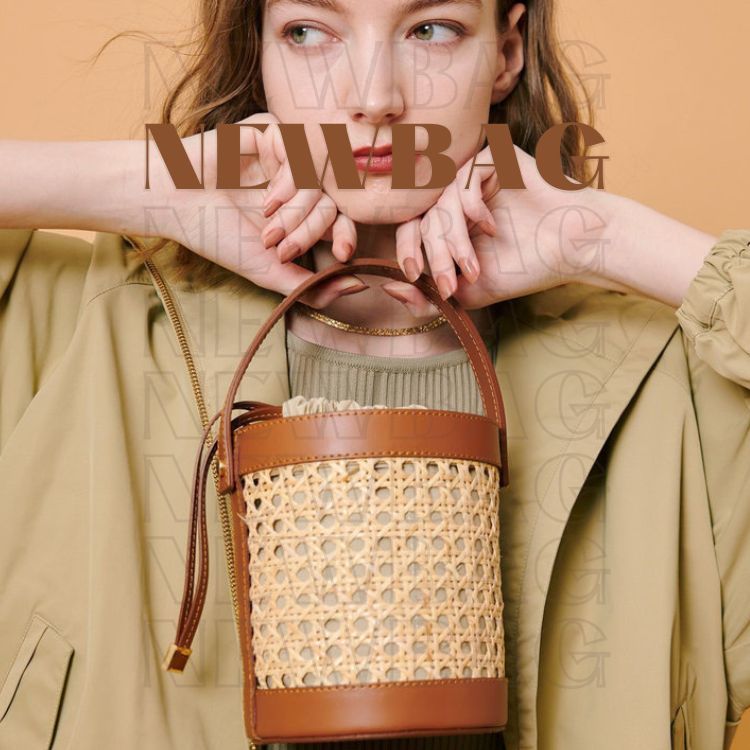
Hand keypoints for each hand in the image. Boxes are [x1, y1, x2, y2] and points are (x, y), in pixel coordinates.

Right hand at [150, 112, 366, 307]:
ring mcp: (286, 156)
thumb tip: (360, 286)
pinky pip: (304, 154)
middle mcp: (296, 183)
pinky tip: (265, 199)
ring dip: (296, 211)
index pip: (341, 220)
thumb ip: (312, 288)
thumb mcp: (270, 272)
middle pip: (332, 203)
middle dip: (308, 231)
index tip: (342, 255)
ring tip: (266, 223)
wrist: (174, 202)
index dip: (346, 237)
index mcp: (298, 212)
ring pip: (320, 181)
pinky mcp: (273, 132)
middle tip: (279, 245)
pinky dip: (290, 183)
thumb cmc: (216, 236)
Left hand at [378, 143, 612, 315]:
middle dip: (434, 255)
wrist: (571, 247)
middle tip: (450, 282)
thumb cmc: (524, 270)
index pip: (411, 230)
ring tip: (474, 267)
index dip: (407, 251)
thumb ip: (427, 297)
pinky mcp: (490, 158)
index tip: (414, 274)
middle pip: (423, 218)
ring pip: (440, 203)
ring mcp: (472, 176)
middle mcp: (456, 197)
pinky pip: (462, 180)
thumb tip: (388, 288)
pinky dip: (472, 209)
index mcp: (448, 222)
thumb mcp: (467, 293)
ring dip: (453, 241)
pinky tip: (491, 229)